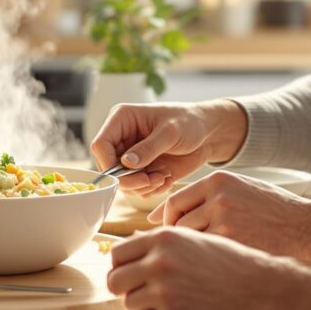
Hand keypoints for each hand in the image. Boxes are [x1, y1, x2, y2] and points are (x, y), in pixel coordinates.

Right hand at [89, 100, 247, 196]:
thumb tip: (126, 164)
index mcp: (121, 120)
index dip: (108, 163)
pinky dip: (151, 189)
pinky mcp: (143, 170)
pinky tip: (166, 179)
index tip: (126, 176)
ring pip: (122, 182)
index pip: (100, 145)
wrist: (209, 134)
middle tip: (150, 181)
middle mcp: (122, 139)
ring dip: (142, 186)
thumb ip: (148, 148)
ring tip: (162, 178)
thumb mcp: (170, 132)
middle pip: (109, 167)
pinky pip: (138, 188)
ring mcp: (132, 156)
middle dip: (129, 179)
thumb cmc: (189, 122)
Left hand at [107, 227, 296, 309]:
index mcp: (162, 238)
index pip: (117, 253)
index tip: (129, 271)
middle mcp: (160, 262)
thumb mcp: (192, 238)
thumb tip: (128, 243)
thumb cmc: (226, 260)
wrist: (256, 287)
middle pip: (114, 279)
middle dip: (124, 287)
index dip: (121, 264)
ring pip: (128, 303)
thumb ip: (159, 241)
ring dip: (141, 306)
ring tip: (161, 302)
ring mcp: (165, 291)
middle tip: (139, 290)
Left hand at [156, 170, 310, 269]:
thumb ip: (206, 196)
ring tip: (196, 263)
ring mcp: (225, 221)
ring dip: (189, 255)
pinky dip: (203, 265)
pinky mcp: (235, 243)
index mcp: (218, 181)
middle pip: (178, 223)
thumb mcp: (240, 190)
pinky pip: (206, 257)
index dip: (168, 221)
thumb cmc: (272, 211)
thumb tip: (167, 211)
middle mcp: (218, 197)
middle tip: (179, 255)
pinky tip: (211, 270)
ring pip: (189, 242)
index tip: (168, 235)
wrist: (307, 229)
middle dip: (176, 242)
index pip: (175, 201)